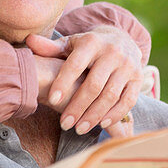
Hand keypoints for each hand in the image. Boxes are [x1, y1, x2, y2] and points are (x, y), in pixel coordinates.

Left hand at [26, 25, 142, 138]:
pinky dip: (114, 114)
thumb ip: (51, 48)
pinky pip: (128, 100)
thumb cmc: (87, 47)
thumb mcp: (70, 44)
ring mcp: (128, 66)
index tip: (52, 100)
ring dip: (94, 115)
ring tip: (79, 128)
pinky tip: (101, 124)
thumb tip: (29, 42)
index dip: (64, 82)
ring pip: (110, 95)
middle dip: (78, 106)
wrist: (121, 39)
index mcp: (92, 42)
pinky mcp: (138, 78)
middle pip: (94, 84)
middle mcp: (112, 52)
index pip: (76, 64)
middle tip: (65, 124)